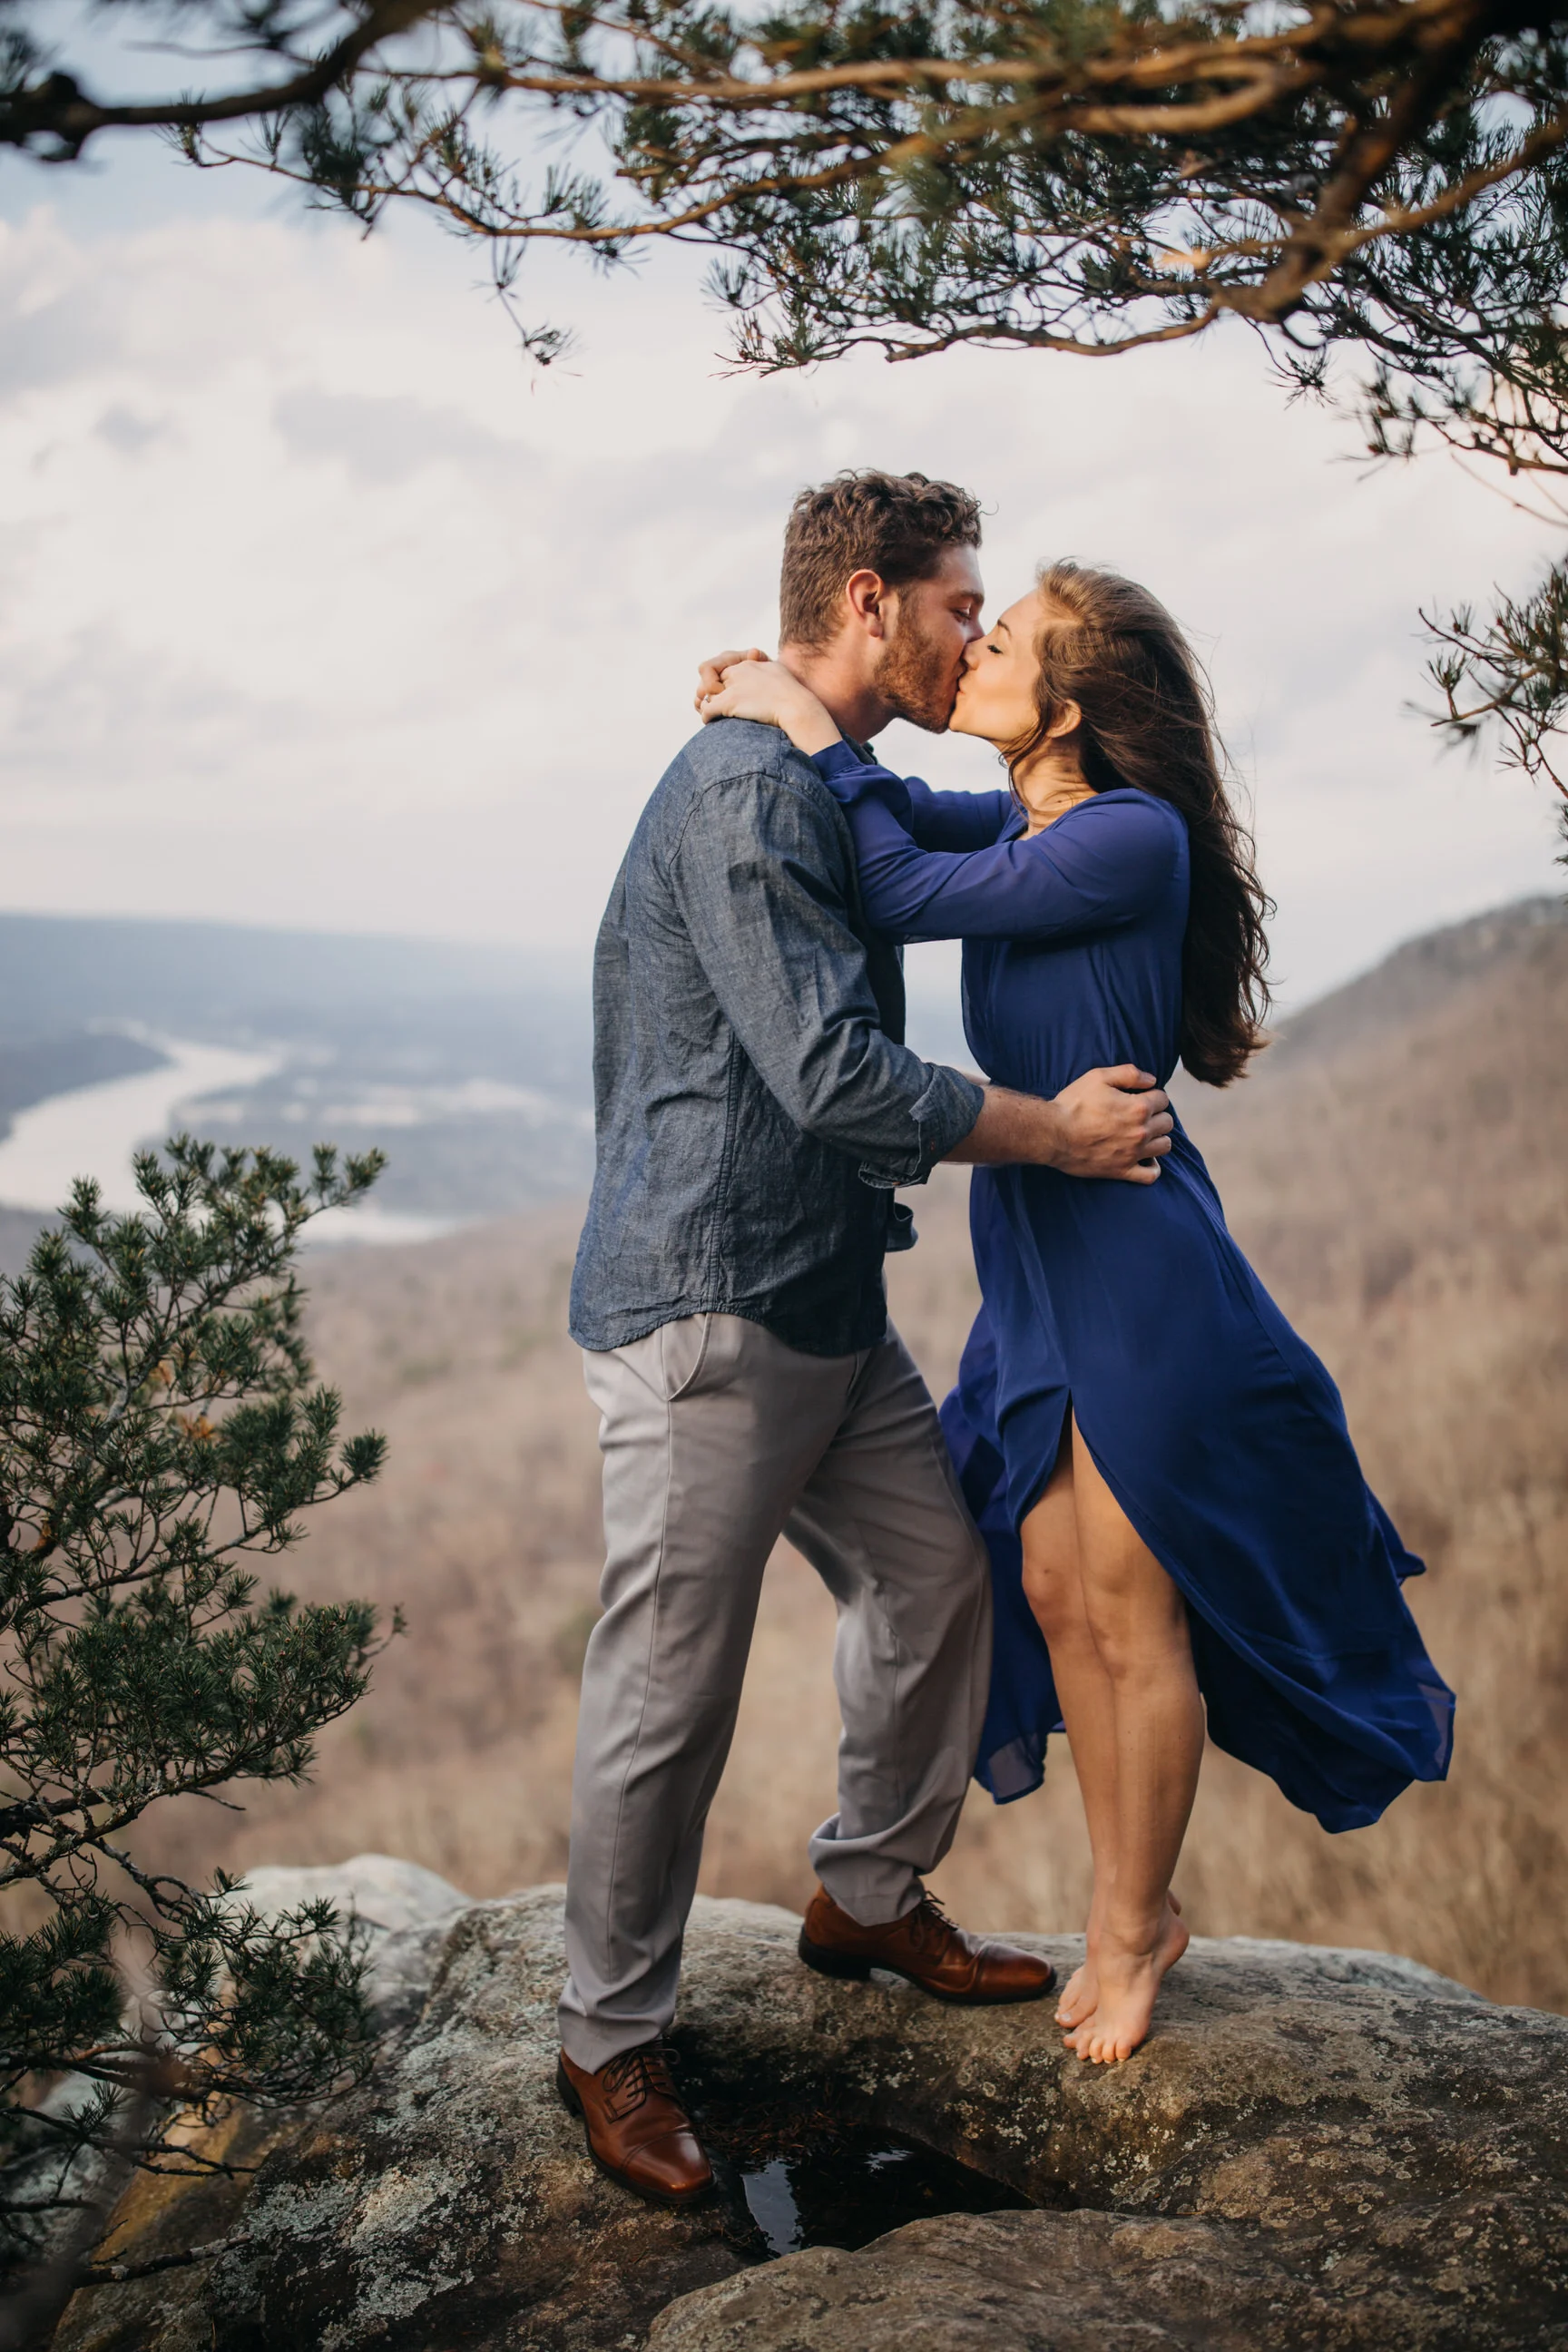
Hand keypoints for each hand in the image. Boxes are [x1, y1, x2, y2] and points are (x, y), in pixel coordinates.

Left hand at [696, 655, 843, 756]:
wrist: (798, 708)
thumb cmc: (796, 699)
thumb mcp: (782, 676)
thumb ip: (771, 673)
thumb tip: (764, 673)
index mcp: (752, 664)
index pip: (728, 673)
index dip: (725, 686)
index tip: (728, 698)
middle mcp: (740, 670)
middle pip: (717, 682)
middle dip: (714, 695)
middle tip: (719, 708)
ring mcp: (734, 686)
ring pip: (710, 696)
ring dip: (711, 706)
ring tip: (716, 716)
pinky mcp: (729, 701)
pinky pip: (707, 709)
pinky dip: (708, 717)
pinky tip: (712, 723)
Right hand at [947, 1068, 1171, 1180]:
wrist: (1052, 1134)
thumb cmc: (1073, 1104)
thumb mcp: (1098, 1077)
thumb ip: (1129, 1073)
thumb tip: (1151, 1080)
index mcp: (1138, 1107)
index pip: (1163, 1098)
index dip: (1152, 1094)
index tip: (1140, 1096)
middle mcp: (1141, 1131)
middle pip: (1167, 1122)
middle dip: (1157, 1114)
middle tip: (1140, 1114)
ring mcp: (1134, 1153)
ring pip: (1165, 1146)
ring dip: (1158, 1137)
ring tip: (1143, 1134)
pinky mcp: (1122, 1171)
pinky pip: (1151, 1175)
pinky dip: (1152, 1167)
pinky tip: (1145, 1158)